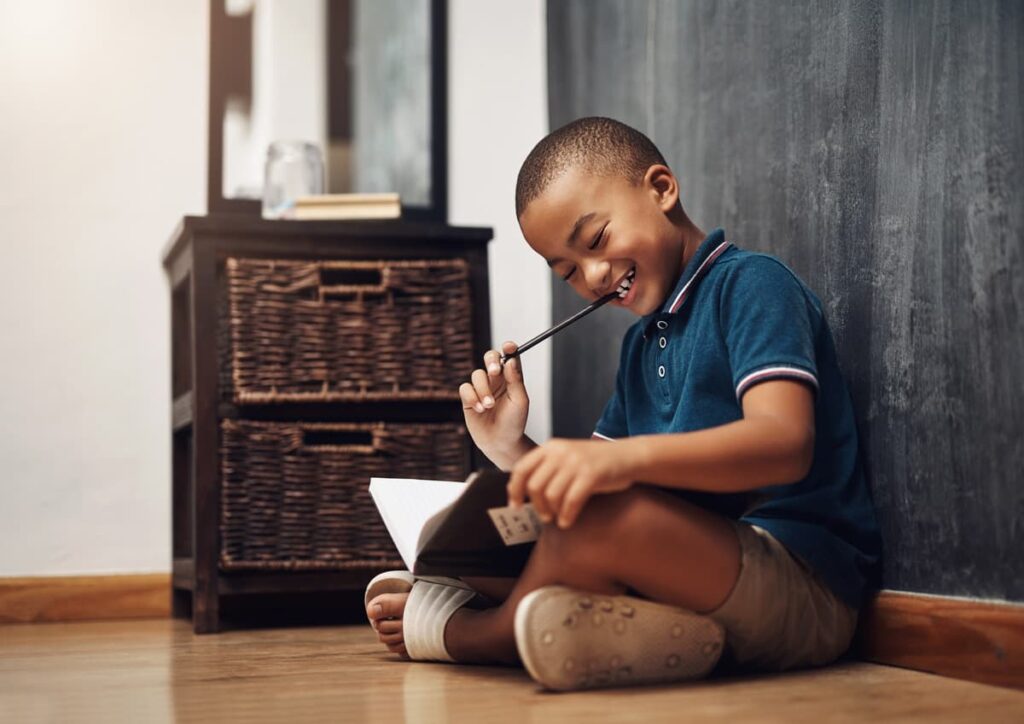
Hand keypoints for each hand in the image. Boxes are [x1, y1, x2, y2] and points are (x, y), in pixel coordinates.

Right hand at [459, 341, 529, 467]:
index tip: (508, 347)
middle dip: (491, 360)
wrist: (500, 442)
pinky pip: (465, 388)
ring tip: (489, 405)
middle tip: (495, 371)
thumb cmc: (514, 422)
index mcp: (511, 378)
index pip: (509, 357)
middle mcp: (496, 380)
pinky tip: (480, 409)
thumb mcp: (520, 401)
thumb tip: (511, 360)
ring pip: (477, 374)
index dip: (508, 348)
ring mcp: (482, 388)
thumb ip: (515, 380)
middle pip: (490, 358)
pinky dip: (472, 397)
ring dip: (483, 389)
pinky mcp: (469, 398)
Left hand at [507, 438, 634, 528]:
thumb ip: (547, 469)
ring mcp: (576, 462)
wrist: (627, 456)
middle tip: (544, 515)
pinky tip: (568, 521)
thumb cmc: (595, 462)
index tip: (515, 505)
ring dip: (552, 512)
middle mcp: (560, 452)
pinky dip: (566, 515)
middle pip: (535, 486)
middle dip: (537, 506)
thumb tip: (523, 494)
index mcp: (550, 447)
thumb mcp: (567, 457)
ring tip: (558, 517)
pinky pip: (571, 501)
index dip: (514, 490)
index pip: (521, 469)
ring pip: (551, 495)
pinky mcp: (591, 475)